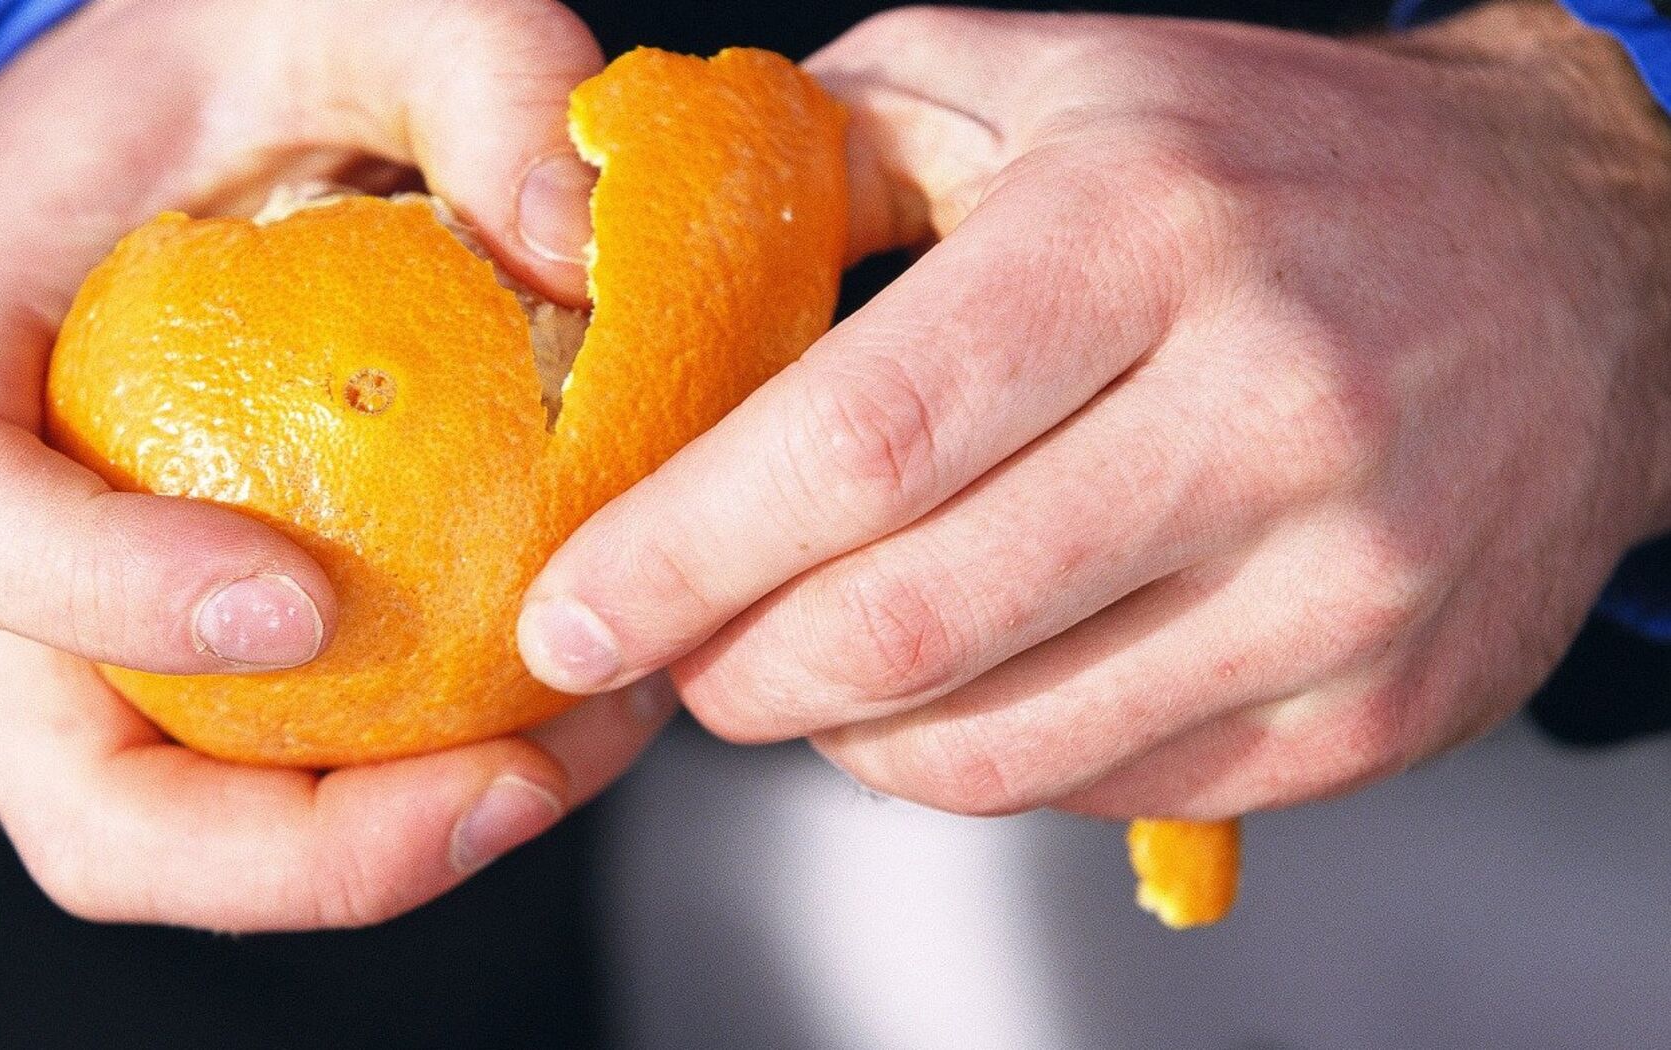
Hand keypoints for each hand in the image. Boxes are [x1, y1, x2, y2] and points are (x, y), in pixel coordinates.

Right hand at [0, 0, 666, 929]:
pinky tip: (574, 722)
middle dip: (285, 848)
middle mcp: (15, 547)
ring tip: (578, 760)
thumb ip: (472, 74)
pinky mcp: (216, 662)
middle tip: (505, 790)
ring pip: (201, 828)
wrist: (207, 116)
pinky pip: (297, 781)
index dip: (90, 593)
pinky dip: (427, 792)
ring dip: (389, 846)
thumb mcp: (355, 6)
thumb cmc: (234, 55)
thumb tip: (588, 233)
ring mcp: (112, 629)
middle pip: (75, 787)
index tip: (296, 603)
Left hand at [518, 2, 1670, 819]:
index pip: (865, 439)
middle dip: (736, 675)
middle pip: (916, 624)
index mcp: (1150, 234)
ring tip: (803, 668)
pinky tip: (965, 682)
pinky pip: (1108, 786)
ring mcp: (1340, 586)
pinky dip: (984, 760)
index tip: (574, 617)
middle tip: (672, 658)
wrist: (1579, 257)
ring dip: (845, 737)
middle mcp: (1268, 414)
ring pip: (1003, 748)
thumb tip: (640, 250)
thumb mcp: (1049, 84)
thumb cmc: (1275, 166)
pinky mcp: (1378, 708)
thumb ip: (837, 150)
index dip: (686, 550)